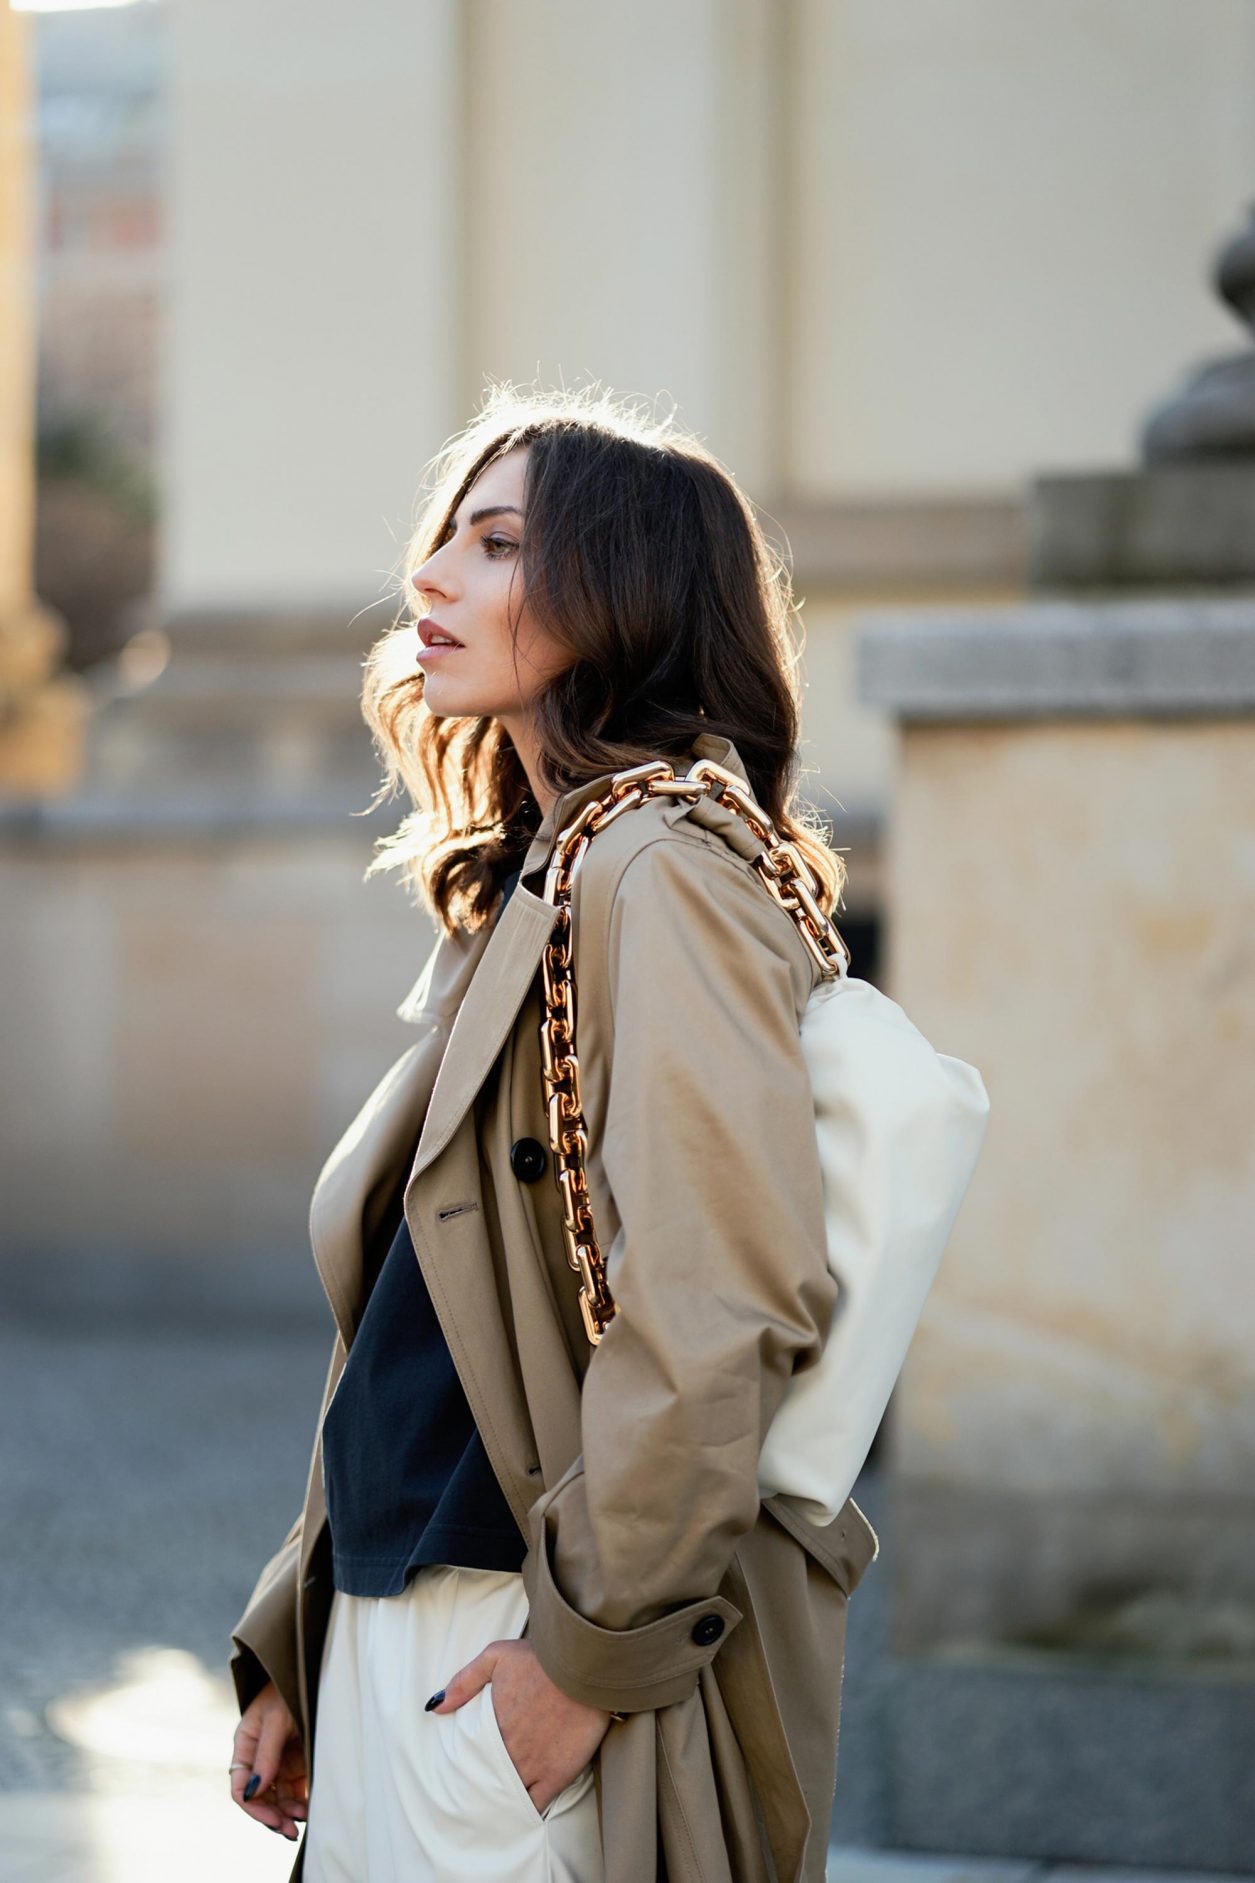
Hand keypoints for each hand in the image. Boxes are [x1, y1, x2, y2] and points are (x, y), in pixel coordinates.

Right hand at [231, 1678, 307, 1841]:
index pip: (241, 1787)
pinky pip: (295, 1790)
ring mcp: (278, 1762)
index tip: (274, 1820)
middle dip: (273, 1817)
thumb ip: (267, 1753)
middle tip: (291, 1830)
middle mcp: (259, 1758)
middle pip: (260, 1798)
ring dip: (288, 1812)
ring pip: (278, 1798)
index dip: (255, 1809)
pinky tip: (312, 1809)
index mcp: (245, 1746)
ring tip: (305, 1819)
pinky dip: (301, 1802)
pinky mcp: (297, 1762)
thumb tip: (255, 1791)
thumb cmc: (287, 1690)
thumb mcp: (275, 1719)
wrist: (310, 1672)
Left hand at [428, 1638, 612, 1814]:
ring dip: (501, 1797)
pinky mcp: (557, 1774)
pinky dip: (526, 1809)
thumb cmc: (541, 1658)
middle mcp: (509, 1749)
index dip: (468, 1763)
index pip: (471, 1755)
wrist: (583, 1666)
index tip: (463, 1767)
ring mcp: (533, 1765)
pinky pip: (536, 1803)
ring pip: (508, 1793)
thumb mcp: (496, 1656)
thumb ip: (465, 1680)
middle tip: (474, 1792)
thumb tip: (436, 1706)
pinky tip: (521, 1809)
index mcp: (492, 1724)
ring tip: (494, 1804)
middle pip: (487, 1777)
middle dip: (481, 1783)